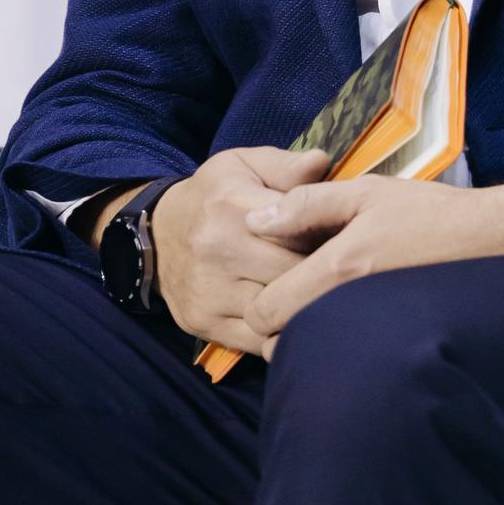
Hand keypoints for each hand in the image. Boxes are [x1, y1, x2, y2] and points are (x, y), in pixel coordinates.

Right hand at [149, 145, 331, 350]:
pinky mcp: (205, 324)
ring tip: (323, 295)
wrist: (156, 233)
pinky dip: (283, 334)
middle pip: (292, 275)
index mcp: (234, 206)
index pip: (299, 231)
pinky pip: (259, 342)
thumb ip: (286, 165)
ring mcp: (210, 293)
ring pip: (278, 313)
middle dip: (323, 275)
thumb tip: (323, 162)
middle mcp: (219, 251)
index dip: (330, 237)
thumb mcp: (244, 164)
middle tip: (342, 271)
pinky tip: (297, 318)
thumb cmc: (213, 195)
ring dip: (305, 308)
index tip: (347, 238)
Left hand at [242, 171, 503, 360]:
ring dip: (300, 328)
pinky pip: (338, 349)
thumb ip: (306, 204)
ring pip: (307, 347)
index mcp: (338, 268)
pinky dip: (329, 334)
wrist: (491, 242)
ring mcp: (368, 329)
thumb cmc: (429, 212)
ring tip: (313, 294)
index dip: (256, 297)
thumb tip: (254, 217)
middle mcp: (348, 307)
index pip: (266, 312)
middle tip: (285, 286)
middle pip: (279, 339)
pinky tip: (342, 307)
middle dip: (274, 318)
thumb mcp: (366, 192)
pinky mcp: (385, 340)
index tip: (267, 275)